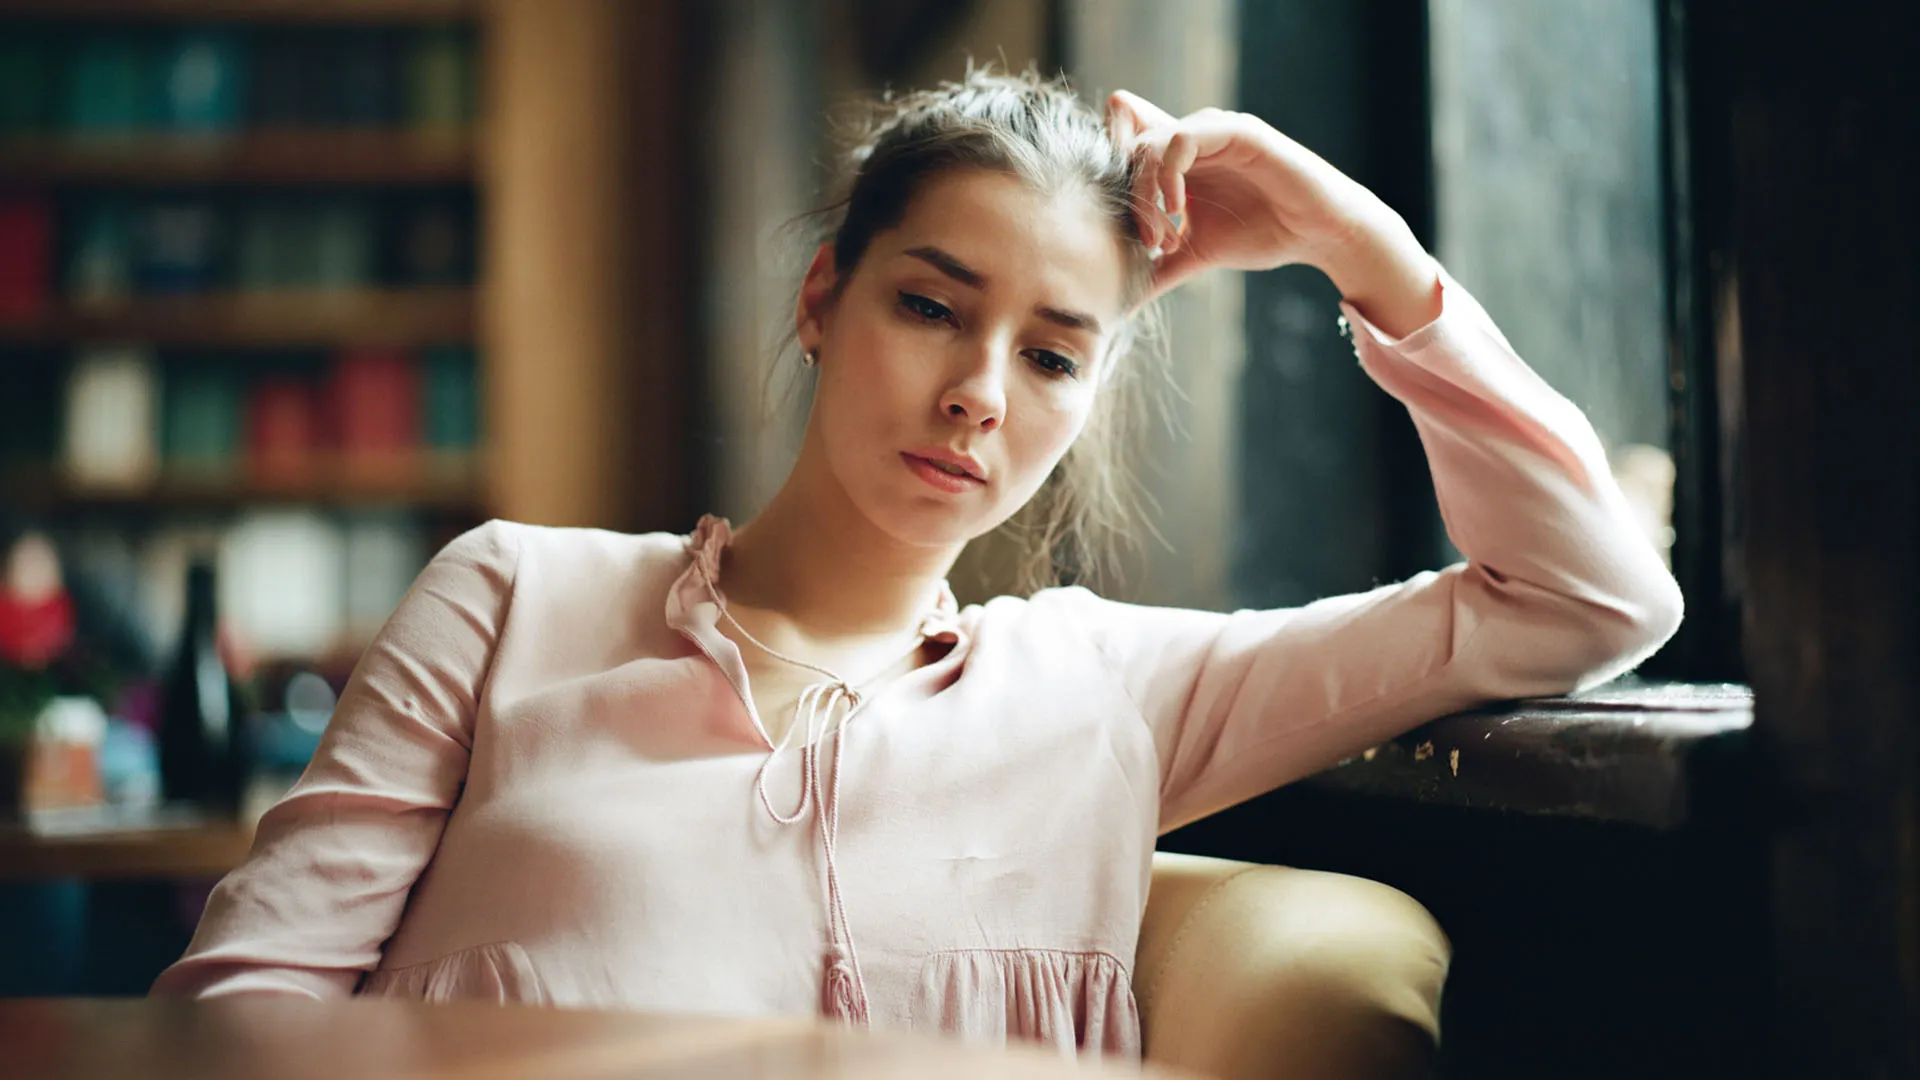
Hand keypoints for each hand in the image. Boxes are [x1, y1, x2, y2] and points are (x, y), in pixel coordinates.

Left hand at [1107, 90, 1440, 335]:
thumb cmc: (1262, 235)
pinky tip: (1180, 214)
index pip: (1122, 142)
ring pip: (1150, 143)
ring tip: (1165, 237)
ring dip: (1148, 195)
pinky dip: (1170, 177)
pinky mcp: (1236, 130)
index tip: (1120, 229)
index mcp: (1177, 159)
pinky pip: (1183, 139)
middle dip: (1129, 201)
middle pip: (1128, 146)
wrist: (1319, 233)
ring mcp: (1212, 130)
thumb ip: (1156, 271)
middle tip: (1148, 245)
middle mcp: (1191, 138)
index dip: (1109, 177)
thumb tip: (1116, 307)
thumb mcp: (1195, 256)